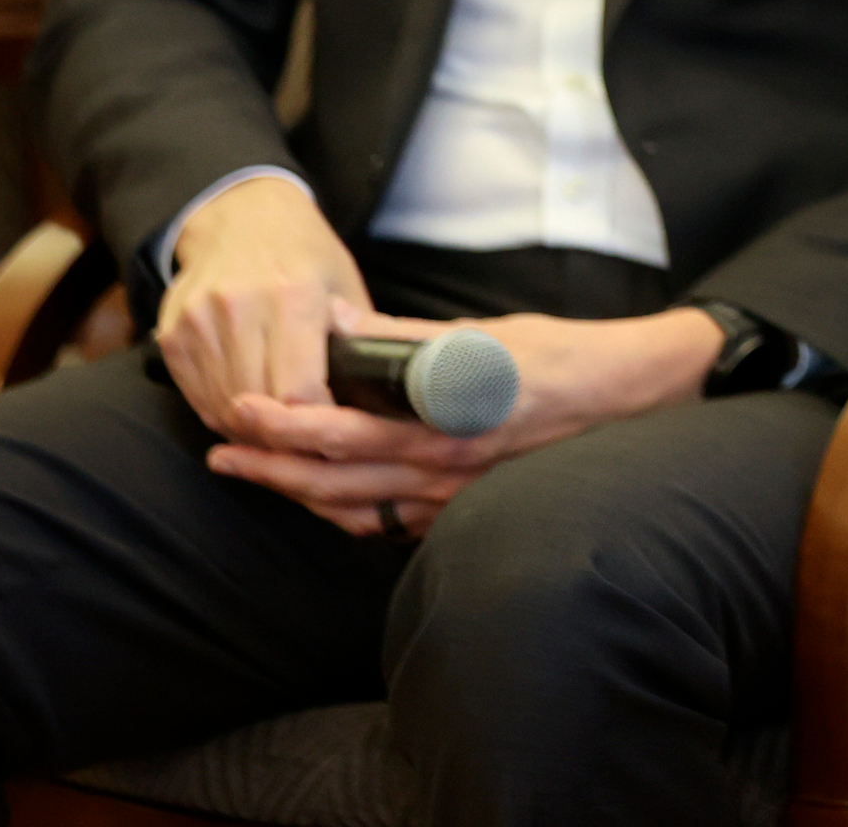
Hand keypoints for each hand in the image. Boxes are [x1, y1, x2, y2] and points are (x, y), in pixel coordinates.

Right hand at [156, 173, 367, 434]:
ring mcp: (197, 322)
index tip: (335, 431)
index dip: (319, 423)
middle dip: (288, 436)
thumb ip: (360, 339)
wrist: (240, 213)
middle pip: (259, 407)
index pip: (299, 393)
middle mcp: (238, 308)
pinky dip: (222, 414)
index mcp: (293, 296)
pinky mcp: (171, 335)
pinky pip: (196, 398)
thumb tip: (379, 397)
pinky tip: (248, 410)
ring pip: (223, 409)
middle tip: (311, 443)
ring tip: (282, 431)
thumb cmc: (305, 253)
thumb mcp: (346, 285)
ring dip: (253, 431)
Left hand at [203, 300, 722, 538]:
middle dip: (268, 470)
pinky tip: (322, 497)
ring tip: (254, 474)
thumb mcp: (480, 333)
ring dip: (296, 495)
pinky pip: (389, 523)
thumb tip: (336, 323)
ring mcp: (455, 499)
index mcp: (444, 423)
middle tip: (221, 454)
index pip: (341, 436)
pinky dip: (345, 512)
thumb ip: (403, 338)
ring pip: (354, 512)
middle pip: (332, 485)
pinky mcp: (465, 509)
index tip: (241, 411)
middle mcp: (445, 472)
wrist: (626, 396)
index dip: (282, 428)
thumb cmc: (559, 355)